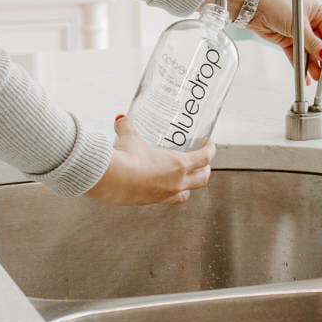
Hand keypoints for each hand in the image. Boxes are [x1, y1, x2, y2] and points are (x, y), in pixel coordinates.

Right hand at [85, 115, 214, 205]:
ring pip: (186, 194)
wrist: (110, 179)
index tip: (209, 143)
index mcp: (179, 165)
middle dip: (205, 170)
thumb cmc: (126, 158)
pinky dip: (169, 194)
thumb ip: (128, 126)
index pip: (205, 157)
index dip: (210, 149)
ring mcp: (164, 194)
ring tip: (187, 179)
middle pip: (202, 179)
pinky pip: (167, 200)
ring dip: (190, 186)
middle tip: (204, 163)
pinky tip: (162, 188)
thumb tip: (122, 119)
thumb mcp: (130, 137)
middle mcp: (176, 182)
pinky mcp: (150, 202)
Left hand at [248, 0, 321, 83]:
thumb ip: (313, 43)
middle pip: (321, 44)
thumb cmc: (276, 6)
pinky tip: (305, 76)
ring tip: (315, 77)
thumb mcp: (299, 26)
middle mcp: (310, 22)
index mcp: (317, 12)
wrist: (253, 8)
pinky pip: (297, 55)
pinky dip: (301, 65)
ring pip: (309, 52)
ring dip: (312, 65)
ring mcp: (298, 32)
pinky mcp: (287, 40)